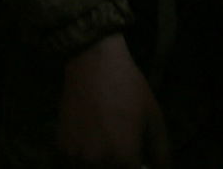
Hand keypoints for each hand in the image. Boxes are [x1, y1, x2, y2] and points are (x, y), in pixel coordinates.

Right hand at [56, 33, 170, 167]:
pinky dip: (83, 159)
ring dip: (100, 164)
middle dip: (119, 166)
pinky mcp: (61, 147)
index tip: (137, 162)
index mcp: (124, 159)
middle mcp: (98, 163)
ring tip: (107, 145)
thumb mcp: (154, 118)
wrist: (94, 63)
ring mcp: (76, 157)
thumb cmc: (128, 89)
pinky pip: (74, 164)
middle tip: (122, 150)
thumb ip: (161, 153)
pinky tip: (91, 139)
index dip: (137, 168)